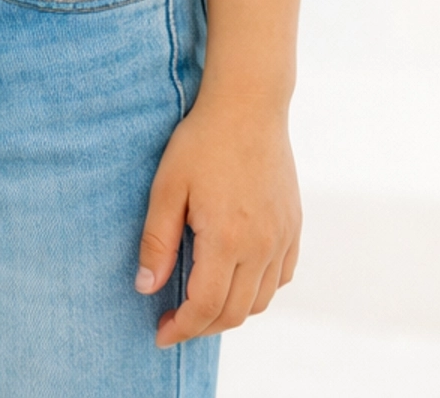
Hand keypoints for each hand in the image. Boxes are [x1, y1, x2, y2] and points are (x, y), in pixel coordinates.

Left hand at [135, 96, 300, 346]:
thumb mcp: (167, 186)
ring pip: (260, 301)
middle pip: (234, 312)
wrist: (249, 105)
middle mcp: (261, 245)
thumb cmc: (202, 141)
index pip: (205, 307)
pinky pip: (280, 277)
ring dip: (230, 312)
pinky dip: (259, 291)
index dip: (182, 328)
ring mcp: (282, 237)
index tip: (161, 333)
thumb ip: (156, 242)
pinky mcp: (293, 226)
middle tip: (175, 321)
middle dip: (202, 326)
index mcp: (226, 238)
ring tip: (202, 302)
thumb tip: (146, 288)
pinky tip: (237, 279)